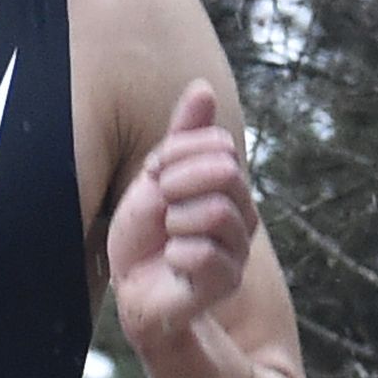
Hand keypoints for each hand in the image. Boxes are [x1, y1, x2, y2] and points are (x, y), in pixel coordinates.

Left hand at [107, 82, 252, 363]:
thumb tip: (202, 88)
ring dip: (176, 220)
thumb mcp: (156, 177)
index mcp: (228, 184)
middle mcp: (243, 214)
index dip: (176, 153)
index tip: (155, 173)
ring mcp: (238, 249)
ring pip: (219, 211)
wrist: (134, 289)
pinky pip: (206, 253)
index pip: (219, 144)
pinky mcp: (227, 282)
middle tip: (160, 201)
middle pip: (226, 172)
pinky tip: (171, 261)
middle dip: (177, 182)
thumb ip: (181, 138)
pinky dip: (176, 254)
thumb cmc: (145, 234)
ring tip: (167, 235)